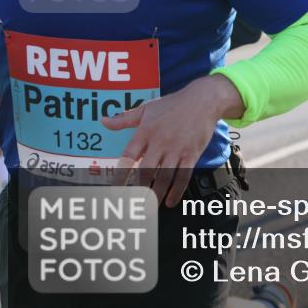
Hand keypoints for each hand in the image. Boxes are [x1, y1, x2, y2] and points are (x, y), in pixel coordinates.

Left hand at [101, 75, 242, 206]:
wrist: (203, 100)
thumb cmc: (173, 104)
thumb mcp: (146, 108)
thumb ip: (124, 119)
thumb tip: (104, 121)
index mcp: (145, 132)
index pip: (128, 157)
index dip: (120, 176)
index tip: (114, 191)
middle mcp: (160, 142)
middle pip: (146, 172)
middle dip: (138, 190)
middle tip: (132, 205)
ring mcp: (177, 149)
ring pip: (164, 177)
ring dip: (156, 194)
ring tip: (149, 207)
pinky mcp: (192, 154)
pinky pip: (183, 176)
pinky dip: (177, 191)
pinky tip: (170, 201)